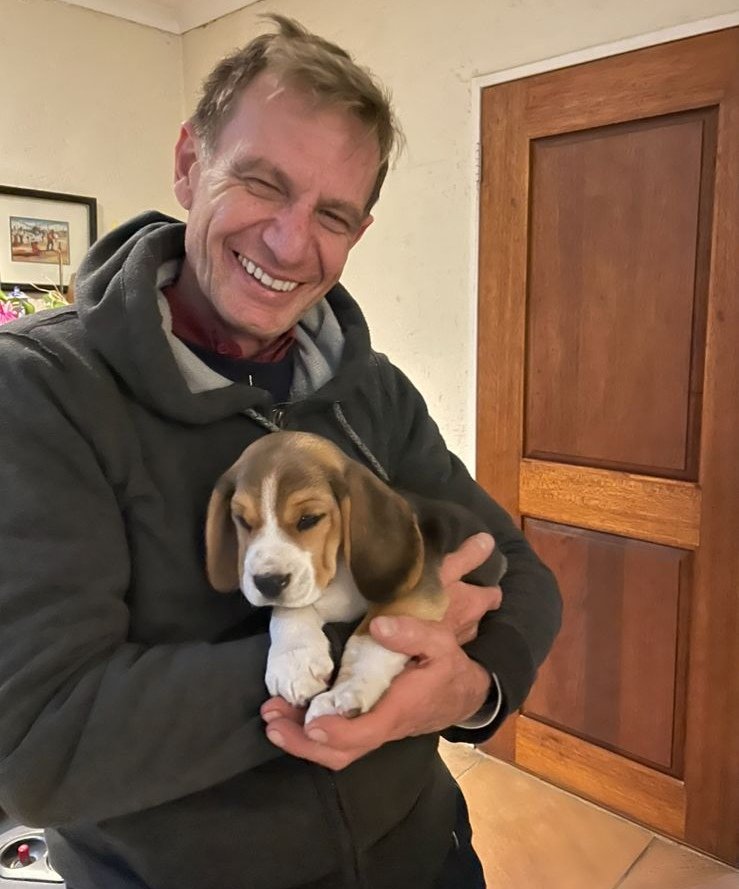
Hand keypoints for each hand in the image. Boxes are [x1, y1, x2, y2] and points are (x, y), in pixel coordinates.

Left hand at [259, 532, 501, 769]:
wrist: (464, 694)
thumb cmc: (449, 667)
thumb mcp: (440, 644)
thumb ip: (412, 634)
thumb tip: (378, 626)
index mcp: (401, 708)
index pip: (368, 730)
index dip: (338, 731)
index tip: (312, 722)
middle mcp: (384, 727)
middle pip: (342, 752)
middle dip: (303, 742)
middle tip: (272, 720)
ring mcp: (374, 731)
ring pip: (336, 751)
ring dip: (301, 739)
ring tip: (271, 718)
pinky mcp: (368, 727)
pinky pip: (337, 741)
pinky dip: (310, 733)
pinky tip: (290, 715)